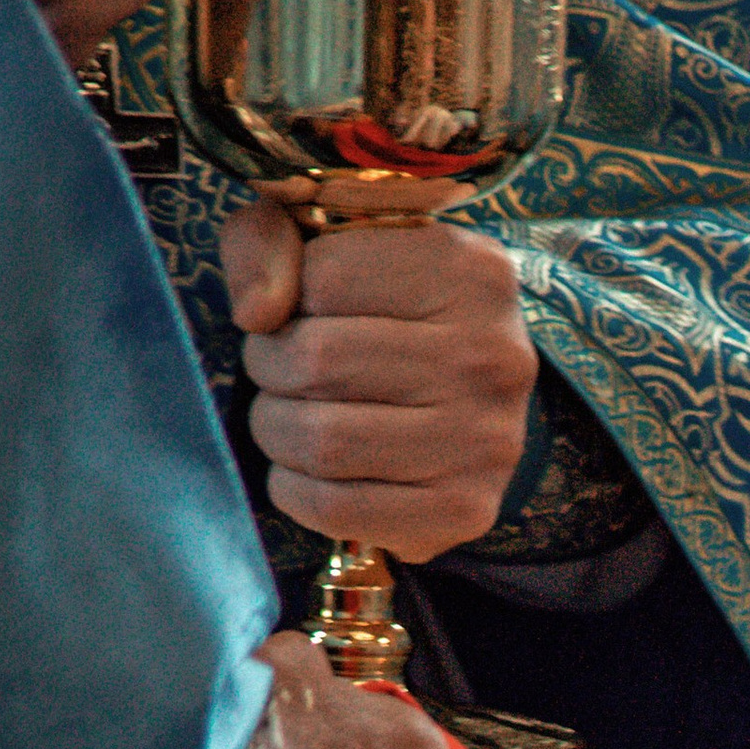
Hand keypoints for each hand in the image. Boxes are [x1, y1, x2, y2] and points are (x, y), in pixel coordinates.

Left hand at [227, 199, 539, 559]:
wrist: (464, 410)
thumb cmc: (384, 319)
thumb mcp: (331, 249)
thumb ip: (268, 238)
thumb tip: (256, 313)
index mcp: (471, 270)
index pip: (325, 277)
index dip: (288, 299)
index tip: (305, 313)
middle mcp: (493, 353)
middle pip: (317, 360)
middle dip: (270, 367)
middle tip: (281, 372)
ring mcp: (486, 438)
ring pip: (320, 440)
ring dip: (277, 430)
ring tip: (290, 418)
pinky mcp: (465, 510)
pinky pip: (333, 507)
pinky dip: (294, 490)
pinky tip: (309, 472)